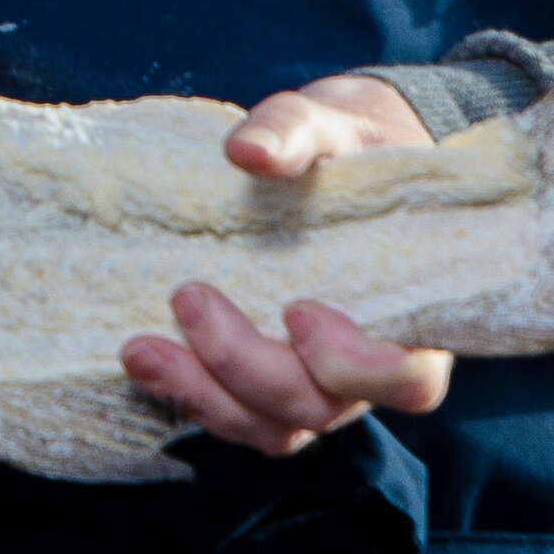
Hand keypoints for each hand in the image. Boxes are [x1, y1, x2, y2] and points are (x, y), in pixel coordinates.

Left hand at [119, 70, 457, 456]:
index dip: (355, 364)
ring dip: (204, 396)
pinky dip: (189, 394)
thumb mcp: (329, 124)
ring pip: (271, 428)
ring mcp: (317, 385)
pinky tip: (143, 356)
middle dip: (246, 366)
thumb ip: (296, 132)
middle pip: (319, 407)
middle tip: (188, 297)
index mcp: (412, 313)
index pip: (409, 380)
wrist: (330, 159)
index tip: (297, 309)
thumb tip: (247, 151)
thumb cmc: (348, 147)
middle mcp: (367, 368)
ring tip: (141, 350)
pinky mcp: (267, 384)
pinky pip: (235, 415)